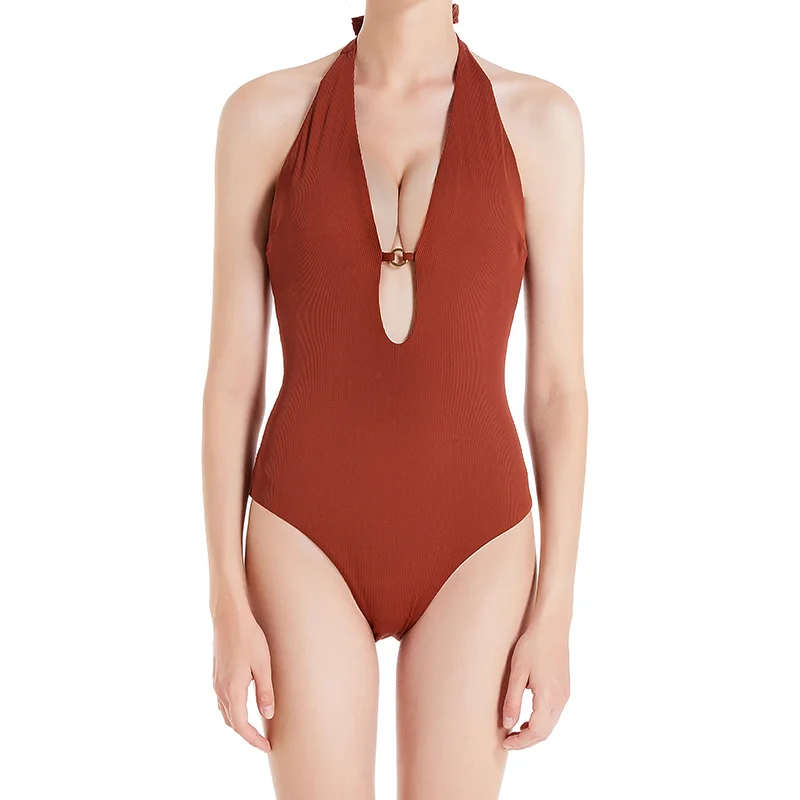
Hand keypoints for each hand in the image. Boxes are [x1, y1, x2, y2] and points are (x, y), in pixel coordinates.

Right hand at [212, 605, 274, 752]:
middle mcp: (220, 690)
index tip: (266, 747)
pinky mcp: (216, 674)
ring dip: (238, 723)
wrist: (229, 617)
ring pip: (225, 712)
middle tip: (263, 741)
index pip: (241, 725)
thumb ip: (265, 692)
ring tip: (254, 727)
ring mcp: (216, 682)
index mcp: (232, 690)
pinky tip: (242, 706)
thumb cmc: (248, 638)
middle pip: (231, 722)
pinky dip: (232, 710)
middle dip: (246, 734)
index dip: (253, 740)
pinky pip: (222, 701)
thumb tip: (268, 715)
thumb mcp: (263, 665)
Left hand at [500, 621, 569, 749]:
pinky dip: (541, 722)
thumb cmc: (533, 645)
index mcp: (548, 697)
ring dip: (534, 732)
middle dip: (527, 741)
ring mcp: (565, 695)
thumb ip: (513, 700)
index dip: (520, 742)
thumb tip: (507, 725)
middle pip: (545, 732)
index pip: (536, 732)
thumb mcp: (517, 672)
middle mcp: (561, 699)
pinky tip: (527, 717)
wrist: (552, 626)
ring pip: (551, 725)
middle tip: (508, 741)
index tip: (505, 743)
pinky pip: (554, 714)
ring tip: (515, 731)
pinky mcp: (565, 689)